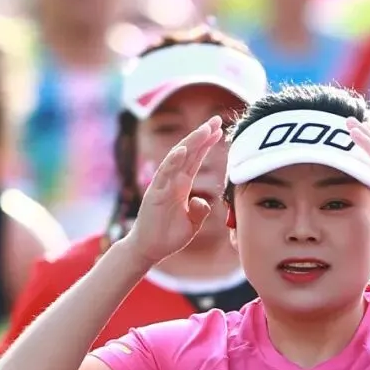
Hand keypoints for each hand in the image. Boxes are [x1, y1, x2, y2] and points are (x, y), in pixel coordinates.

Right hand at [126, 118, 223, 269]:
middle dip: (202, 135)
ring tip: (204, 129)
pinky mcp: (154, 194)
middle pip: (189, 153)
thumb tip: (204, 200)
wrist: (149, 250)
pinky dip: (173, 161)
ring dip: (191, 143)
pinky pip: (164, 175)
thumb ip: (200, 210)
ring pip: (177, 159)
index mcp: (181, 185)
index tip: (220, 129)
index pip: (196, 159)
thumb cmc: (168, 236)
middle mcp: (172, 181)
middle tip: (216, 119)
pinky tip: (183, 150)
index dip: (207, 144)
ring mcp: (162, 185)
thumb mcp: (192, 224)